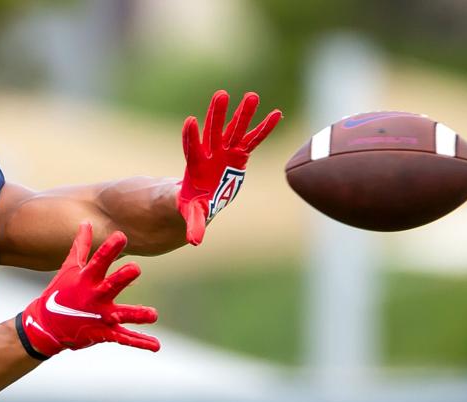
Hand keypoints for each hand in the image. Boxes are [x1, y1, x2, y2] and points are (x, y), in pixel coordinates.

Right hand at [17, 222, 159, 358]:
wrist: (47, 325)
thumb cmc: (60, 292)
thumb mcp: (69, 268)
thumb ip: (81, 246)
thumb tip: (86, 222)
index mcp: (86, 279)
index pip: (98, 261)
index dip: (109, 249)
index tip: (121, 236)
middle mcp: (93, 296)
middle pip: (110, 286)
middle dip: (122, 278)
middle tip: (136, 268)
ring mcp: (99, 316)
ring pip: (121, 315)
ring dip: (137, 315)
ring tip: (153, 314)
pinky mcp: (103, 333)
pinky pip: (124, 338)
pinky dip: (140, 342)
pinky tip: (156, 345)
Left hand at [177, 90, 281, 244]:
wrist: (201, 197)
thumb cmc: (193, 204)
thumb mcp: (192, 213)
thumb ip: (194, 222)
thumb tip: (195, 241)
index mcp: (196, 166)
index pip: (191, 148)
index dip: (191, 137)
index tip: (189, 122)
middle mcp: (211, 154)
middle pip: (214, 131)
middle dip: (218, 115)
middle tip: (221, 95)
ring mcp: (226, 151)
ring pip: (234, 130)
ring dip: (243, 114)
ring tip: (252, 95)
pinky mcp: (239, 154)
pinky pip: (253, 139)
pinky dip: (264, 128)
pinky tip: (277, 113)